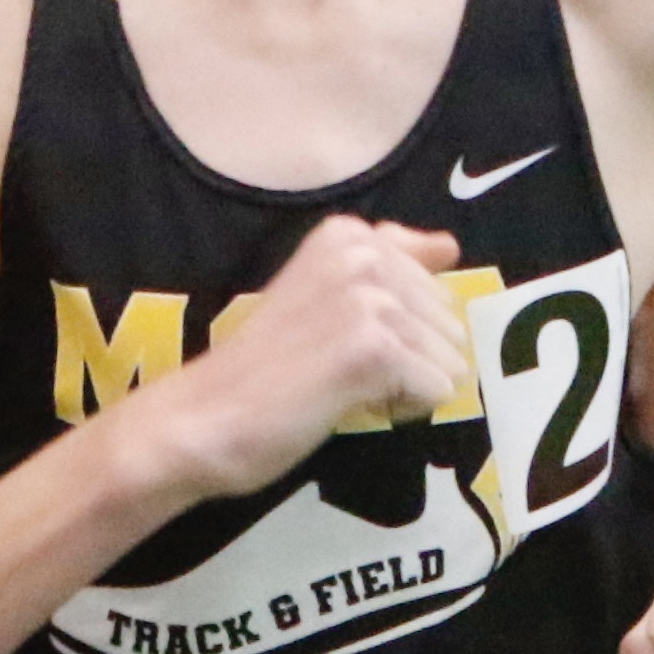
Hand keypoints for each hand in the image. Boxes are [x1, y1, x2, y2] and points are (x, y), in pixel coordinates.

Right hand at [121, 215, 466, 500]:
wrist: (203, 418)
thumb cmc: (262, 368)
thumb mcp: (325, 294)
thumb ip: (388, 265)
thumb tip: (449, 246)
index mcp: (347, 235)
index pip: (434, 281)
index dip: (399, 327)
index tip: (340, 338)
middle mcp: (361, 254)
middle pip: (448, 323)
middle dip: (408, 359)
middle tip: (337, 368)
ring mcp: (368, 300)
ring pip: (448, 361)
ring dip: (402, 388)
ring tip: (339, 385)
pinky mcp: (373, 349)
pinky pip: (437, 392)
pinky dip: (399, 411)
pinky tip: (346, 403)